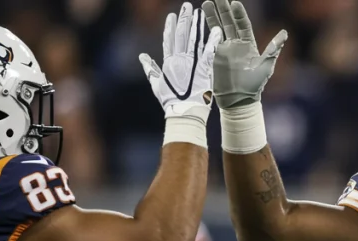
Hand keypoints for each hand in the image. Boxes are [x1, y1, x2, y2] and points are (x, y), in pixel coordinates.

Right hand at [139, 2, 221, 121]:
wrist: (183, 113)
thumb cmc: (171, 103)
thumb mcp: (156, 84)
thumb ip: (150, 68)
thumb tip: (141, 56)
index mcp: (168, 62)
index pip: (169, 40)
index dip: (170, 27)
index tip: (172, 15)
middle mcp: (179, 60)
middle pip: (181, 35)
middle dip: (183, 19)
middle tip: (187, 6)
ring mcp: (191, 63)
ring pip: (194, 39)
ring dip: (196, 25)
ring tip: (198, 12)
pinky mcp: (203, 69)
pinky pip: (209, 51)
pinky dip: (212, 40)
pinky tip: (215, 30)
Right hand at [202, 0, 288, 109]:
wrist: (239, 100)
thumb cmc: (255, 85)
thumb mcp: (266, 66)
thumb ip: (273, 49)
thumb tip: (284, 33)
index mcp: (248, 45)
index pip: (243, 25)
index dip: (239, 14)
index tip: (234, 2)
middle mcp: (236, 45)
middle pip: (228, 23)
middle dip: (223, 9)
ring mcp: (224, 50)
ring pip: (218, 29)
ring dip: (212, 16)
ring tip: (207, 2)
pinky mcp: (215, 57)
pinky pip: (209, 41)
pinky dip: (206, 30)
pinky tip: (201, 20)